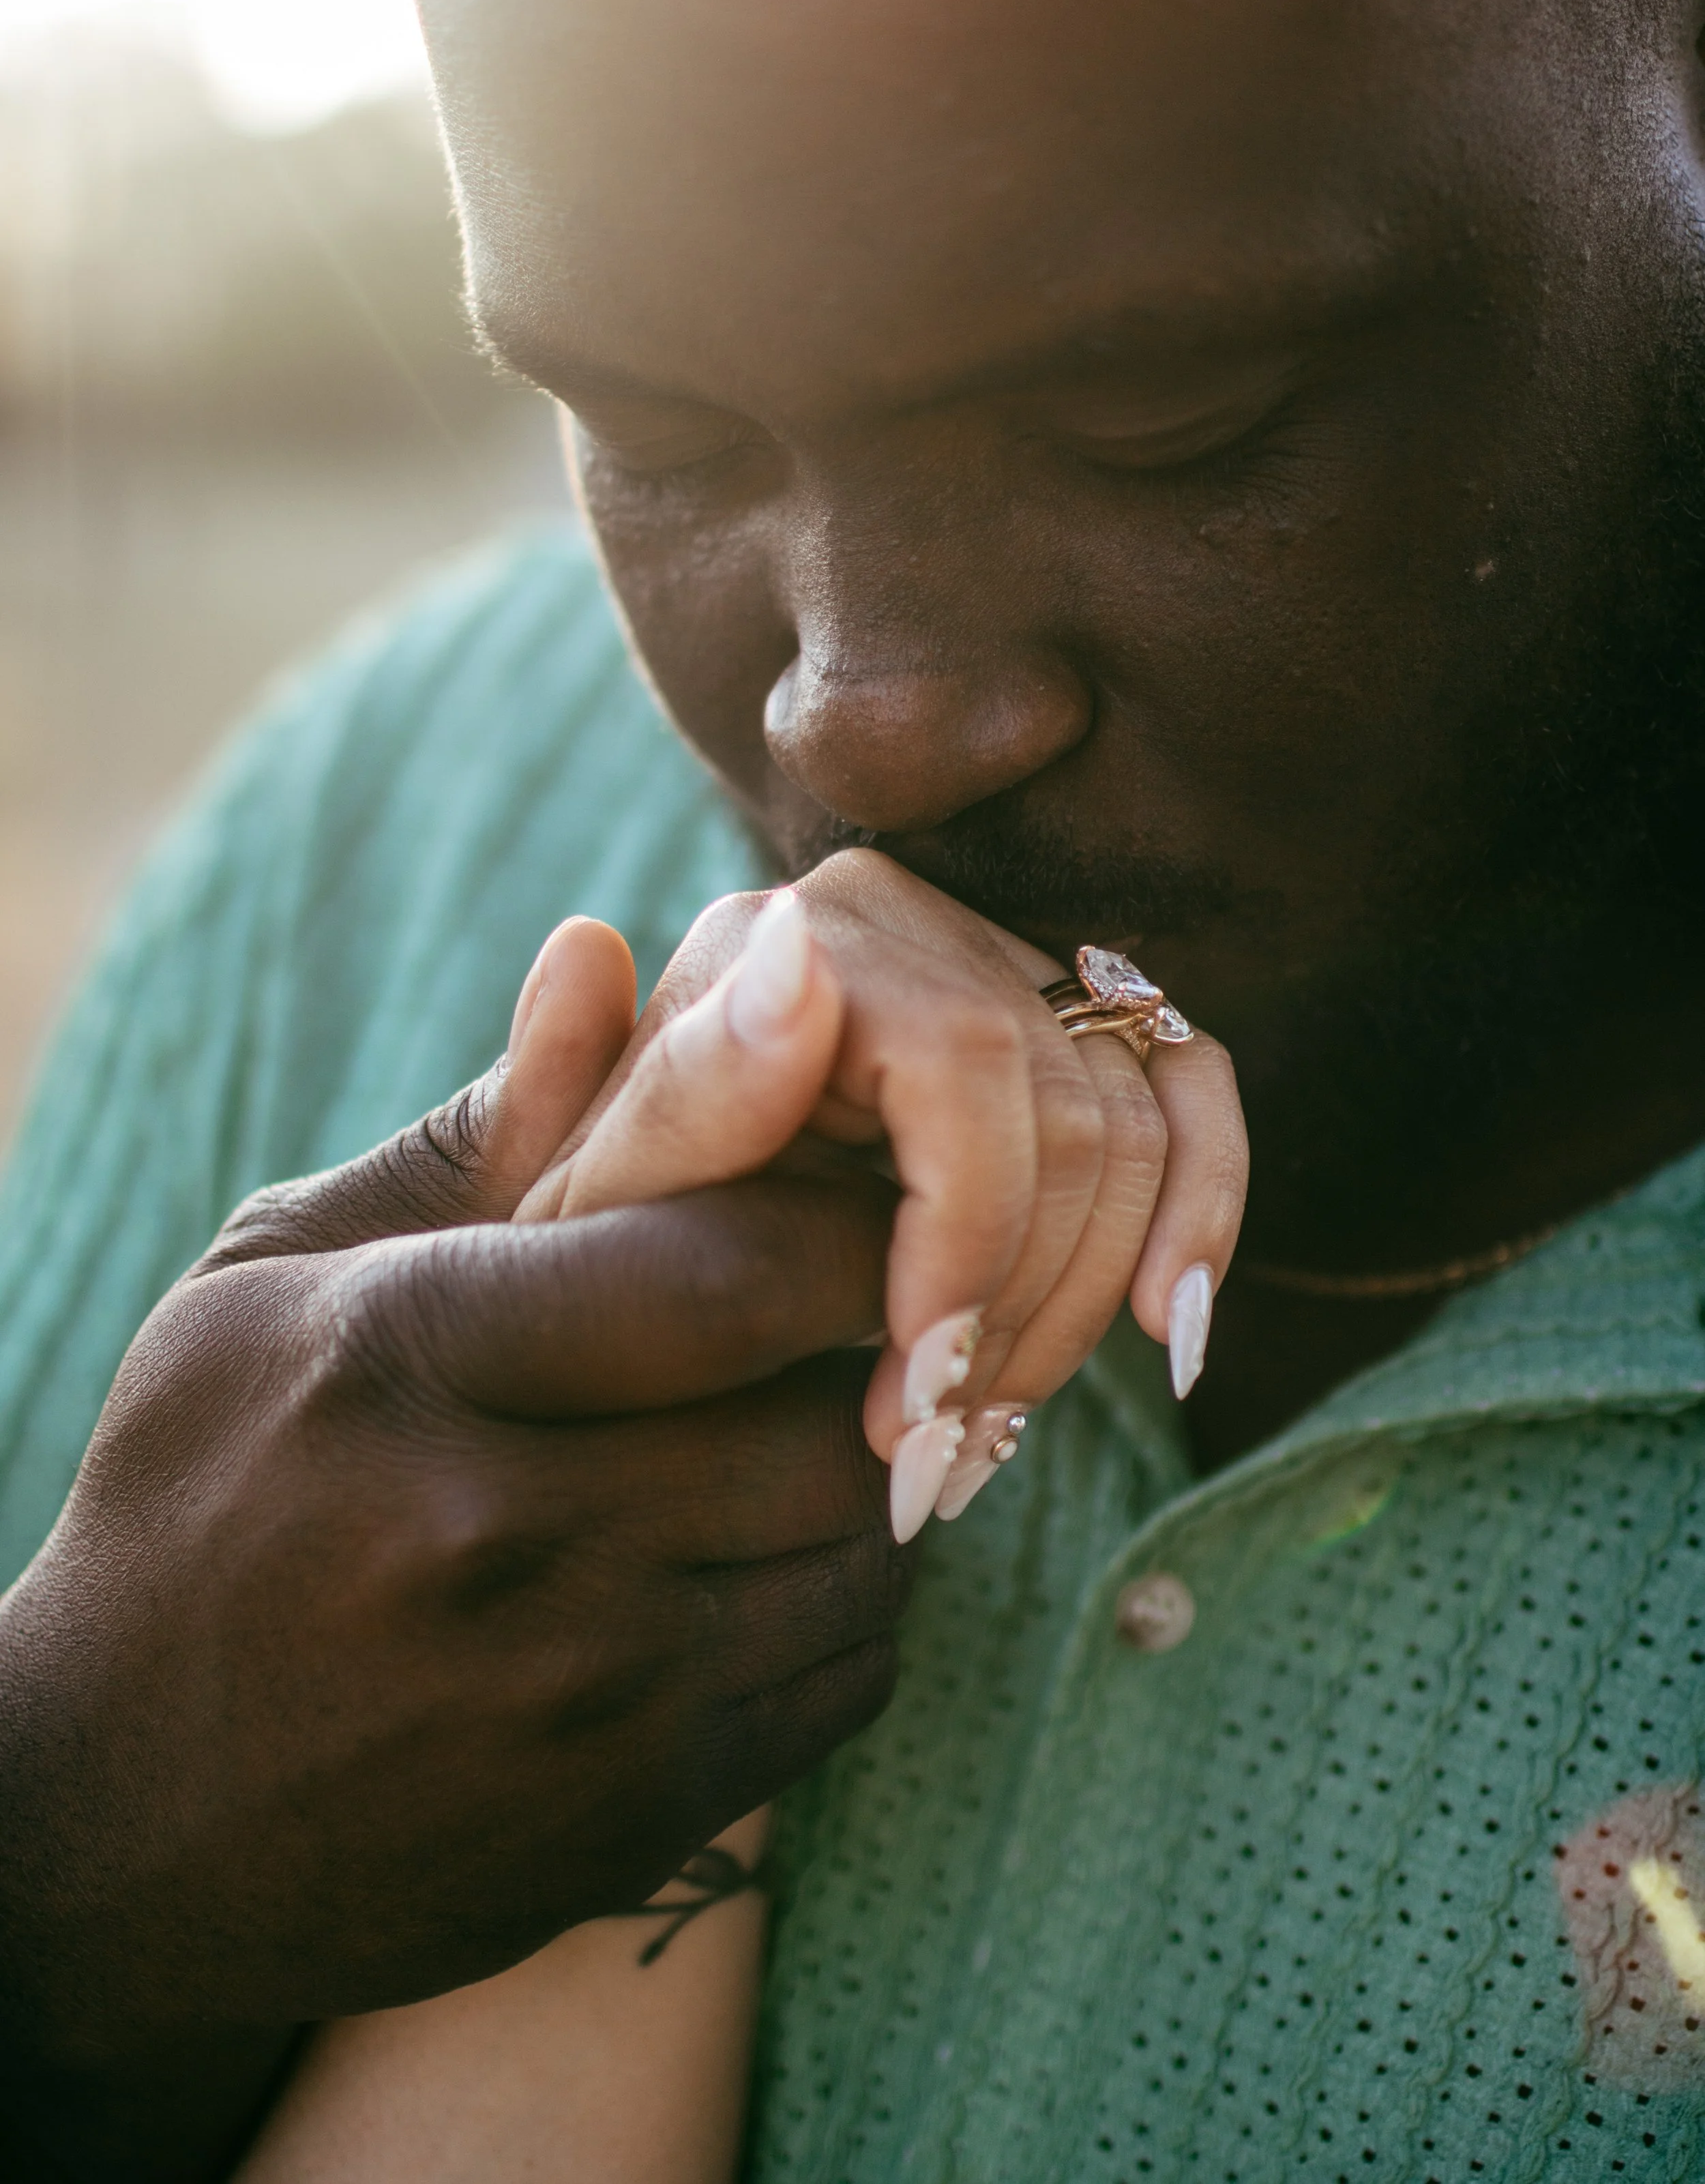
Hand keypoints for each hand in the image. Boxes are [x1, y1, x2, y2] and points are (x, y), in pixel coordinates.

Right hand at [0, 923, 899, 2183]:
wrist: (112, 1829)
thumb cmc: (201, 1498)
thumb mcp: (281, 1282)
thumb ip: (478, 1130)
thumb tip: (605, 952)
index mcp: (409, 1362)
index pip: (729, 1272)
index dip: (851, 1219)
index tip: (870, 1192)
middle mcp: (504, 1536)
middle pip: (826, 1414)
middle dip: (877, 1346)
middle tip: (854, 1307)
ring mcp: (578, 1698)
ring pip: (862, 1550)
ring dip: (870, 1469)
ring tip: (801, 1418)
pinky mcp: (633, 1817)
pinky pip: (844, 1677)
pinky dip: (846, 1597)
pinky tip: (764, 1548)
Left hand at [520, 852, 1247, 1508]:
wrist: (635, 1220)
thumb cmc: (607, 1224)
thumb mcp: (595, 1194)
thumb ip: (679, 1088)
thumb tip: (794, 959)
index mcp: (804, 936)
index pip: (962, 1066)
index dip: (964, 1249)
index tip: (910, 1403)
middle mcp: (922, 924)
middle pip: (1063, 1113)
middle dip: (1013, 1314)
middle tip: (933, 1458)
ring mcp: (1009, 962)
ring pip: (1134, 1128)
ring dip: (1085, 1306)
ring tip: (984, 1433)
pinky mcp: (1075, 1020)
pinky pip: (1192, 1089)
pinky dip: (1201, 1214)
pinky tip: (1171, 1335)